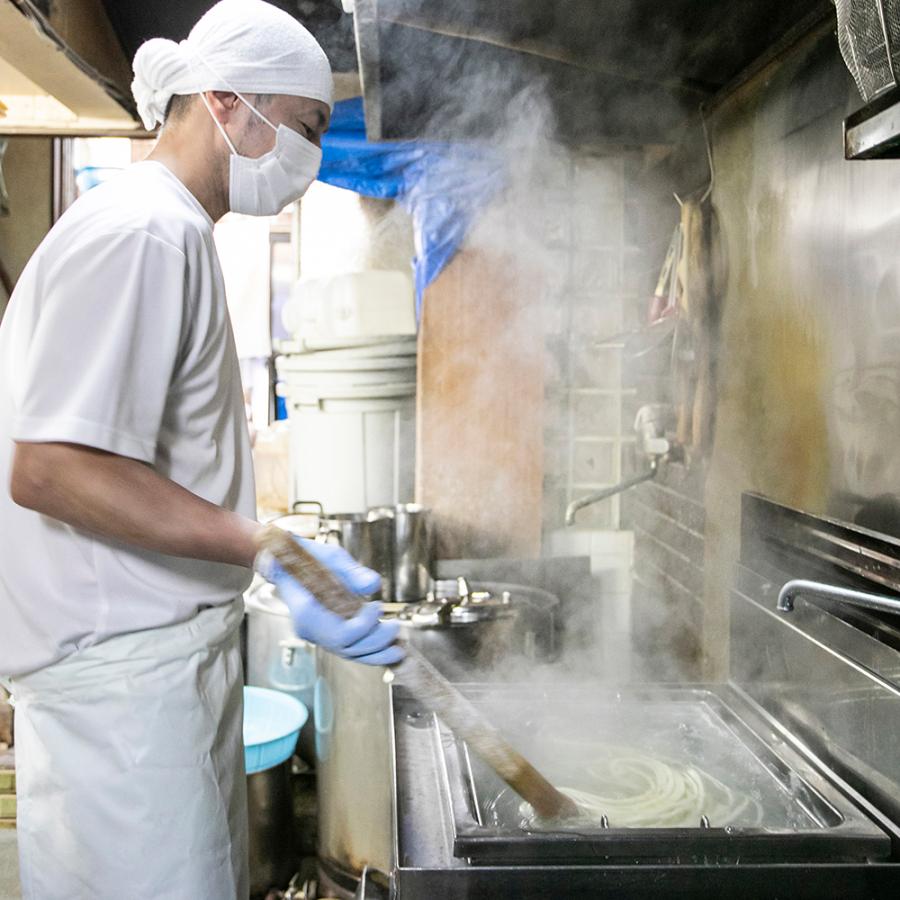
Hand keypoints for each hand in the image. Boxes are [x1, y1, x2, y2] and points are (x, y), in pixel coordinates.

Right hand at [256, 536, 403, 665]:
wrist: (288, 562)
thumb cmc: (307, 557)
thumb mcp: (331, 555)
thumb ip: (352, 571)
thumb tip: (372, 585)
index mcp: (306, 611)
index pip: (336, 632)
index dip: (361, 625)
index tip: (377, 606)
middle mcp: (310, 629)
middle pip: (344, 646)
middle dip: (374, 640)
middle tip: (395, 626)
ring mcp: (318, 634)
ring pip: (348, 653)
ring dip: (376, 653)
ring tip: (399, 647)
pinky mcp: (327, 634)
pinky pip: (348, 649)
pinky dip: (369, 652)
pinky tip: (388, 649)